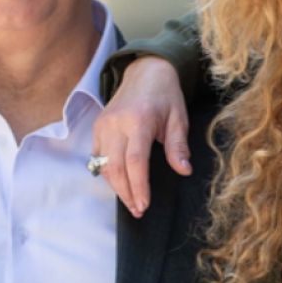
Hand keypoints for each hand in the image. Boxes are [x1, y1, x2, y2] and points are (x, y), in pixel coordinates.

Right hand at [92, 56, 190, 216]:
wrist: (146, 72)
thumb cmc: (165, 95)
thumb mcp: (178, 118)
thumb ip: (178, 146)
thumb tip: (184, 171)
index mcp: (138, 121)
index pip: (135, 161)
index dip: (139, 186)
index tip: (145, 204)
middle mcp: (116, 124)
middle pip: (116, 168)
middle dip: (127, 193)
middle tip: (138, 211)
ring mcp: (103, 125)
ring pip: (104, 165)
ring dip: (116, 187)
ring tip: (131, 203)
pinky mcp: (97, 127)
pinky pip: (98, 157)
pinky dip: (108, 174)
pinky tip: (120, 185)